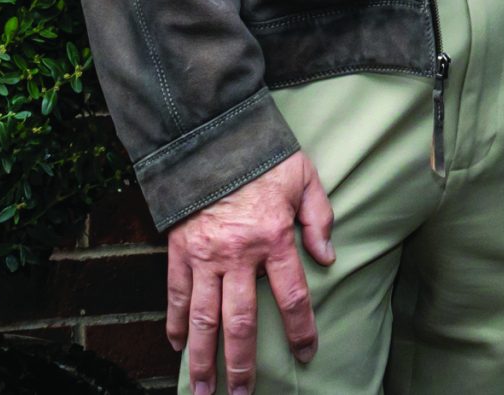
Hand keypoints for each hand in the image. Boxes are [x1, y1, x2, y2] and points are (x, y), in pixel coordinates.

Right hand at [165, 152, 335, 393]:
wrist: (209, 135)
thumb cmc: (263, 155)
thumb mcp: (304, 177)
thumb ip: (318, 218)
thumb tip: (328, 257)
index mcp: (273, 237)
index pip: (292, 296)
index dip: (300, 330)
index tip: (305, 355)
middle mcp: (237, 254)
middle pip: (241, 322)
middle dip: (242, 365)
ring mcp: (203, 256)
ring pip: (203, 319)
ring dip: (203, 359)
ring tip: (203, 391)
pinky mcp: (178, 250)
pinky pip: (174, 295)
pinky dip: (175, 323)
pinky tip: (178, 347)